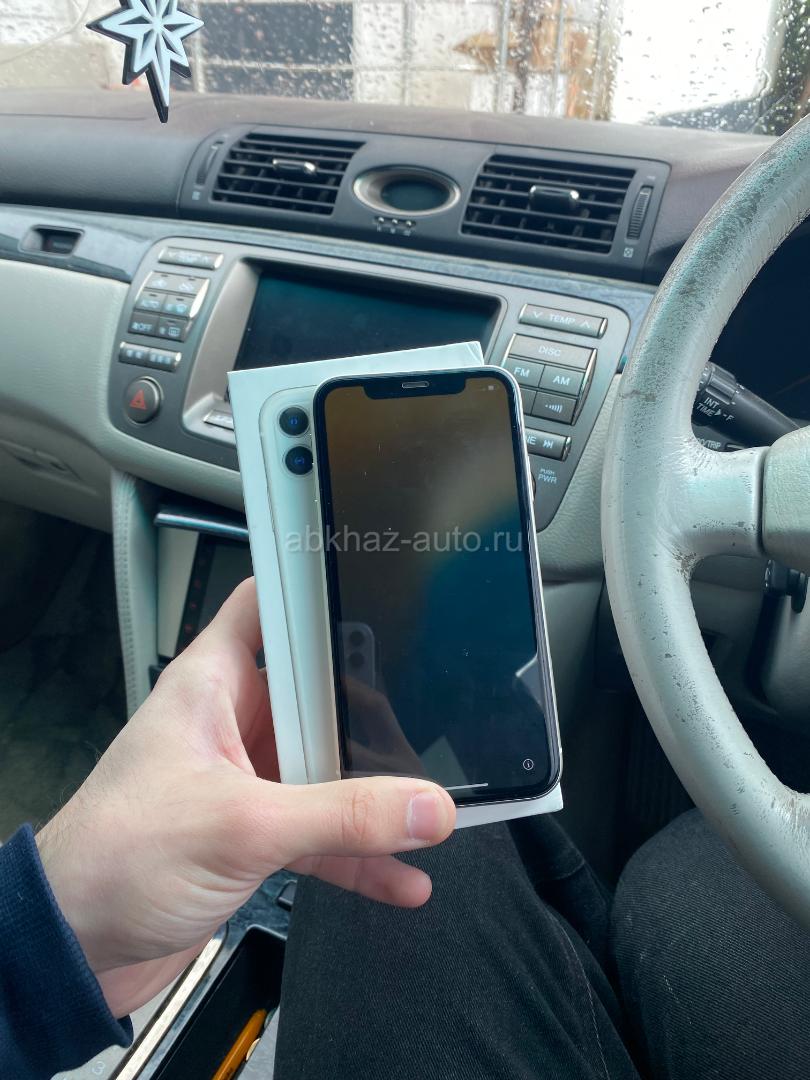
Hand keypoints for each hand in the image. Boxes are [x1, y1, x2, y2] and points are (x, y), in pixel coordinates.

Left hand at [35, 579, 454, 1017]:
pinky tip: (399, 877)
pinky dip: (357, 854)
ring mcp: (245, 779)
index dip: (317, 593)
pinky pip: (320, 833)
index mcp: (212, 685)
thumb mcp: (242, 826)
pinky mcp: (252, 834)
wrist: (75, 948)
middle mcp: (231, 723)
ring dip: (372, 796)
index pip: (268, 607)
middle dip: (373, 715)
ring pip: (325, 768)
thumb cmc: (114, 860)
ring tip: (430, 812)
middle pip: (318, 693)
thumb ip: (340, 816)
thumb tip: (423, 806)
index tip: (379, 595)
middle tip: (431, 732)